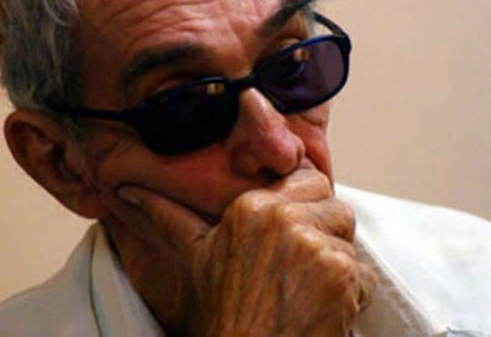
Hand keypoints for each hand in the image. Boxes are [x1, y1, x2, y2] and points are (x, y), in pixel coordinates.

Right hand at [115, 169, 378, 336]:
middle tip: (302, 269)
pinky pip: (362, 274)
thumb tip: (129, 191)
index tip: (298, 235)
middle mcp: (284, 217)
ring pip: (349, 240)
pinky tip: (321, 310)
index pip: (308, 179)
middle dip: (326, 233)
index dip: (307, 207)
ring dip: (338, 266)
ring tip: (307, 291)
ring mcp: (314, 245)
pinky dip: (350, 295)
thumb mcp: (194, 257)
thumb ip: (167, 217)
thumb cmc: (224, 312)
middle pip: (334, 205)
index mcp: (252, 207)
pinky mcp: (342, 273)